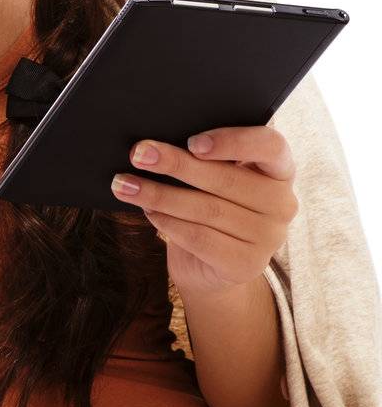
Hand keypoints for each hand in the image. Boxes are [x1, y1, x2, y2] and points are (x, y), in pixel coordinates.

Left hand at [110, 126, 297, 298]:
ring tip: (124, 184)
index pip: (270, 146)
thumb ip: (202, 157)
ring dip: (159, 194)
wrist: (209, 265)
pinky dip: (167, 222)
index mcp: (279, 170)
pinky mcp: (246, 264)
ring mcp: (269, 237)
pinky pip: (199, 237)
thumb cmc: (208, 204)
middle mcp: (282, 203)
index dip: (233, 141)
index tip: (192, 142)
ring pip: (207, 209)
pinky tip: (147, 211)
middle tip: (138, 154)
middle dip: (175, 164)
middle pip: (226, 178)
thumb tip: (156, 144)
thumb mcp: (213, 176)